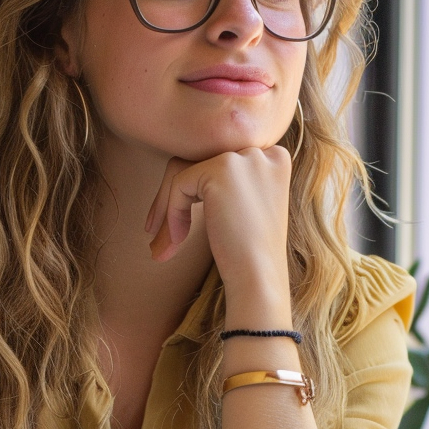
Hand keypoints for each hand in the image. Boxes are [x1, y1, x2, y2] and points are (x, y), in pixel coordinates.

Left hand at [144, 146, 292, 315]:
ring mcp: (243, 157)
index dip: (193, 190)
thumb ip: (223, 184)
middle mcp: (261, 151)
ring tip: (160, 245)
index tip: (178, 223)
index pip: (218, 160)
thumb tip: (175, 178)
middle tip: (154, 232)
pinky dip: (172, 212)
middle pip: (198, 161)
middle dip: (173, 198)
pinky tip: (177, 240)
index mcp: (273, 158)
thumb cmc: (249, 252)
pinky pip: (179, 183)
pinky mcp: (222, 169)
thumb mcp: (242, 206)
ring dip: (166, 206)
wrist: (259, 277)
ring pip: (183, 169)